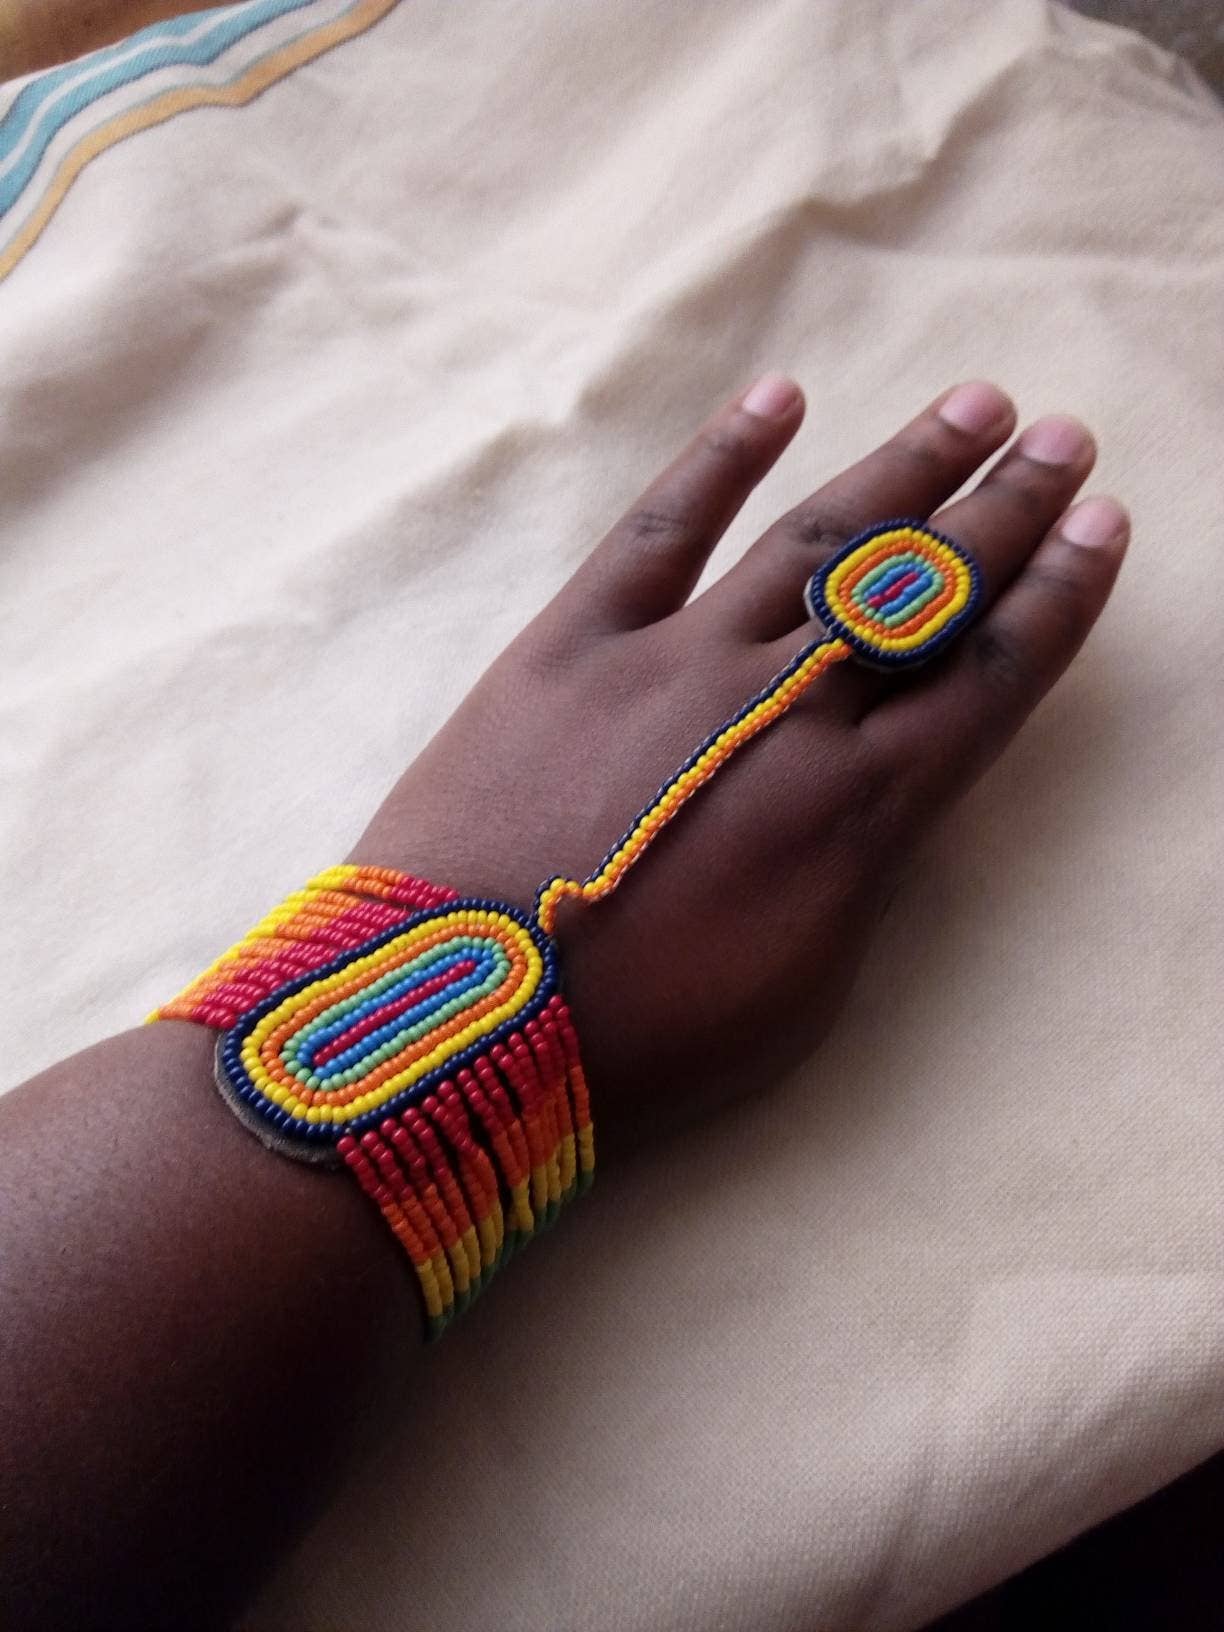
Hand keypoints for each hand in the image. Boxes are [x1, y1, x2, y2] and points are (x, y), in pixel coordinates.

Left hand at [351, 377, 1127, 1156]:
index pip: (984, 678)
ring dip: (903, 466)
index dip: (1055, 598)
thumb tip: (885, 791)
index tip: (1103, 528)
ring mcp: (674, 665)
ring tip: (974, 406)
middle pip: (919, 592)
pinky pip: (661, 529)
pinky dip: (722, 458)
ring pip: (815, 542)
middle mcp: (782, 713)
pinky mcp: (571, 644)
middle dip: (1004, 511)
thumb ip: (859, 869)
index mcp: (853, 811)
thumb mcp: (802, 989)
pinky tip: (780, 398)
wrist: (458, 1028)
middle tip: (1063, 440)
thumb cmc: (641, 1043)